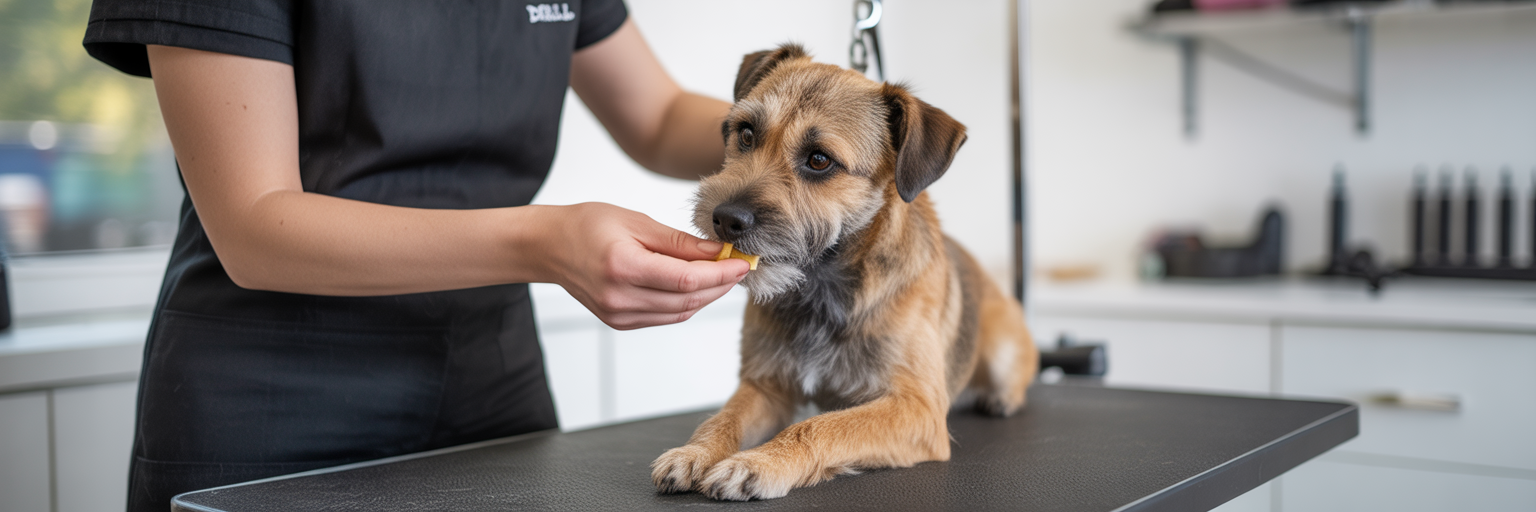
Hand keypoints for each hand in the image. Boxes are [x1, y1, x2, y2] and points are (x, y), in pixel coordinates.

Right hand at [545, 203, 748, 329]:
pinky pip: (665, 315)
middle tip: (740, 267)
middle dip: (720, 285)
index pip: (687, 280)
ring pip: (680, 311)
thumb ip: (679, 242)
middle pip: (688, 299)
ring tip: (723, 274)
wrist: (550, 247)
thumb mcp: (637, 222)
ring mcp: (619, 314)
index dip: (721, 274)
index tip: (743, 262)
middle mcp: (621, 298)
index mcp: (624, 268)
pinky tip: (698, 284)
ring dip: (707, 295)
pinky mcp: (620, 321)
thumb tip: (718, 251)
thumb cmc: (589, 225)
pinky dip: (687, 302)